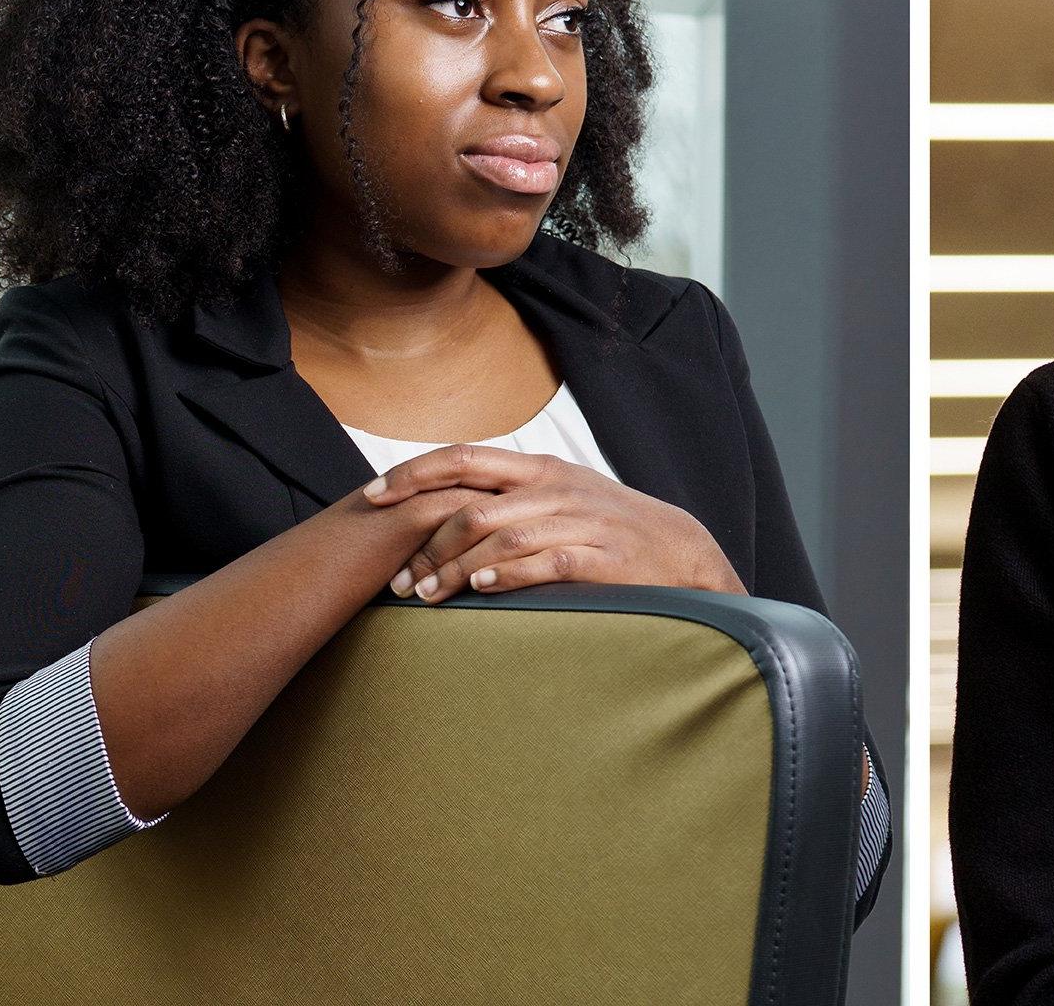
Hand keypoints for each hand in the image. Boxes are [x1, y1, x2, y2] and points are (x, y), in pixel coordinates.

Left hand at [362, 444, 746, 601]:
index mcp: (539, 469)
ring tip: (425, 596)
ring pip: (498, 536)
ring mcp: (579, 521)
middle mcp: (554, 488)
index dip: (413, 475)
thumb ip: (508, 497)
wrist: (681, 551)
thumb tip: (441, 510)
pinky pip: (543, 561)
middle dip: (425, 544)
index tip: (372, 497)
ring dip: (454, 569)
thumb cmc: (609, 528)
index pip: (463, 458)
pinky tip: (479, 588)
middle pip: (471, 505)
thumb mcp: (560, 498)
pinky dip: (506, 574)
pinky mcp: (600, 556)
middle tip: (398, 580)